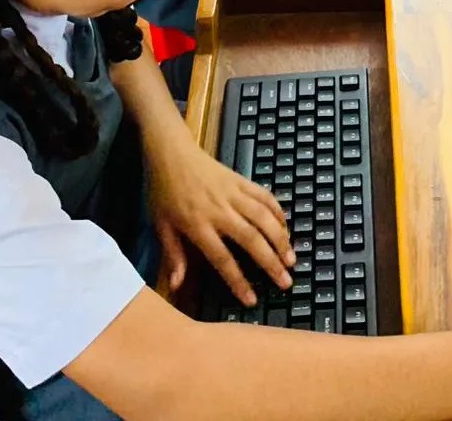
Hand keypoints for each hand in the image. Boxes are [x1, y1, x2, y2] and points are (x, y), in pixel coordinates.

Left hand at [147, 142, 294, 306]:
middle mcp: (220, 210)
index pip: (222, 258)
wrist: (171, 152)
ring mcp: (233, 193)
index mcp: (198, 225)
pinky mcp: (241, 179)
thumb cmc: (163, 191)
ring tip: (291, 258)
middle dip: (271, 262)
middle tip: (286, 281)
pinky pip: (264, 196)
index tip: (252, 299)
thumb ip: (172, 255)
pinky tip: (285, 226)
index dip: (239, 280)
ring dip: (281, 238)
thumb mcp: (160, 225)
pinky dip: (277, 211)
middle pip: (251, 239)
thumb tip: (176, 285)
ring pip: (263, 217)